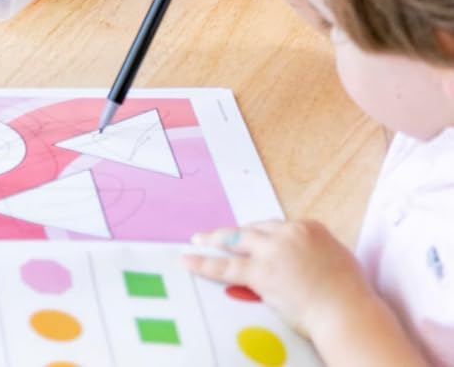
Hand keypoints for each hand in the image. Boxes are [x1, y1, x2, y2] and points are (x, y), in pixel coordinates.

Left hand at [187, 221, 373, 339]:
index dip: (267, 236)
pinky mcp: (261, 271)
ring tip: (199, 240)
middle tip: (222, 237)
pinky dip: (204, 262)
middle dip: (239, 235)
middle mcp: (288, 233)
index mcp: (309, 227)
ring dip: (215, 239)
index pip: (279, 227)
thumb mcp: (339, 260)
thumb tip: (310, 258)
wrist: (349, 314)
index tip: (259, 242)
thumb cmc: (351, 297)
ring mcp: (272, 250)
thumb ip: (318, 253)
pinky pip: (226, 266)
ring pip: (236, 239)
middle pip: (256, 229)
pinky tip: (188, 260)